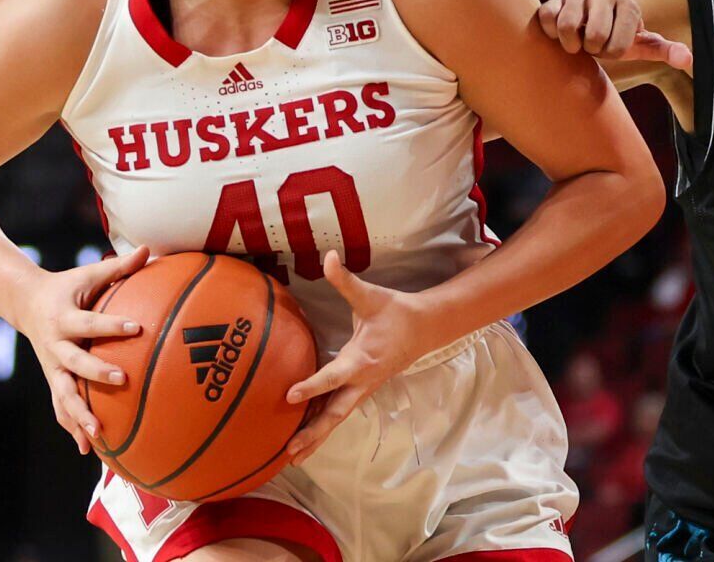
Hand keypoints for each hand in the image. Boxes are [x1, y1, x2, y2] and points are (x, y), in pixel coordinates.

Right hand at [12, 244, 147, 454]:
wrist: (26, 303)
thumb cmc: (68, 287)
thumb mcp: (89, 273)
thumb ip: (119, 266)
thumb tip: (148, 249)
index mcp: (63, 318)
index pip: (89, 323)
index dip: (111, 326)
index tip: (136, 327)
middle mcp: (54, 346)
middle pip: (74, 364)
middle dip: (96, 373)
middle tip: (123, 379)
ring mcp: (52, 367)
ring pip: (63, 395)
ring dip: (79, 415)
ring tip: (98, 435)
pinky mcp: (54, 380)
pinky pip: (61, 407)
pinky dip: (72, 427)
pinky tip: (88, 449)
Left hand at [282, 251, 442, 465]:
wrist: (424, 328)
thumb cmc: (395, 311)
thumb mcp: (370, 295)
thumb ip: (344, 280)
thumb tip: (328, 256)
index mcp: (361, 360)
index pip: (332, 376)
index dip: (311, 386)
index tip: (289, 395)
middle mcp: (361, 381)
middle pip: (335, 413)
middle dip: (313, 432)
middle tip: (290, 449)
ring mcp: (363, 390)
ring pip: (337, 418)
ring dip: (317, 437)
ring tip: (293, 457)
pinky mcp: (362, 391)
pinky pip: (340, 412)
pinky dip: (324, 426)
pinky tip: (307, 437)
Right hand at [537, 0, 691, 71]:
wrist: (589, 33)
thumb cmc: (617, 41)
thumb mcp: (642, 48)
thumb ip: (665, 51)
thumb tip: (688, 59)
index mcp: (629, 5)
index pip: (620, 42)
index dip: (613, 55)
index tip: (612, 51)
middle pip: (595, 34)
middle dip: (593, 50)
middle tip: (593, 48)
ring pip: (568, 25)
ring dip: (571, 44)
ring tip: (576, 44)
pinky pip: (547, 18)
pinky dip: (550, 34)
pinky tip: (559, 36)